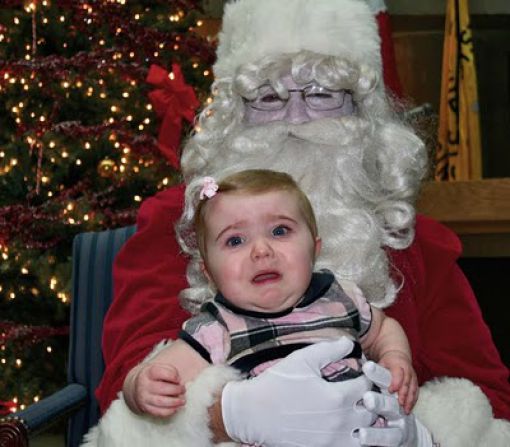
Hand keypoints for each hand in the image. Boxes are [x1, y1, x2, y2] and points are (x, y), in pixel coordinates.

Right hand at [125, 362, 185, 416]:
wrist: (137, 387)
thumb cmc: (154, 376)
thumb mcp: (160, 368)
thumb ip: (171, 371)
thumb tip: (179, 382)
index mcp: (149, 372)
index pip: (160, 372)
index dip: (173, 376)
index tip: (178, 379)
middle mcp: (144, 385)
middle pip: (162, 388)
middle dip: (176, 390)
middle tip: (183, 389)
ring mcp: (144, 398)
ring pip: (161, 402)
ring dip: (175, 402)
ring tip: (182, 400)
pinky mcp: (146, 408)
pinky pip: (159, 412)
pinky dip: (170, 411)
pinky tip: (176, 407)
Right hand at [222, 337, 375, 446]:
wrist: (253, 414)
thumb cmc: (277, 383)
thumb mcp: (302, 359)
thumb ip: (329, 349)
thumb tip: (349, 342)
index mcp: (338, 397)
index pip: (368, 386)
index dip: (368, 377)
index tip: (361, 373)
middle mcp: (340, 422)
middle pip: (372, 412)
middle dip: (371, 400)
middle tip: (362, 392)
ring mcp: (333, 441)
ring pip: (367, 435)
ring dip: (366, 422)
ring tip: (357, 411)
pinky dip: (354, 438)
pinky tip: (345, 427)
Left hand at [378, 351, 417, 412]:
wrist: (398, 356)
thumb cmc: (388, 362)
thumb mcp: (381, 363)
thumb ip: (376, 371)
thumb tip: (366, 380)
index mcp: (398, 364)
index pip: (398, 373)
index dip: (396, 382)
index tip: (390, 391)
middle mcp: (407, 370)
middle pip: (407, 383)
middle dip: (404, 394)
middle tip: (400, 403)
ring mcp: (413, 376)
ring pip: (413, 389)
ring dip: (410, 400)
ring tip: (406, 410)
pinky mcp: (415, 382)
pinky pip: (416, 392)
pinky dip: (413, 401)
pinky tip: (409, 408)